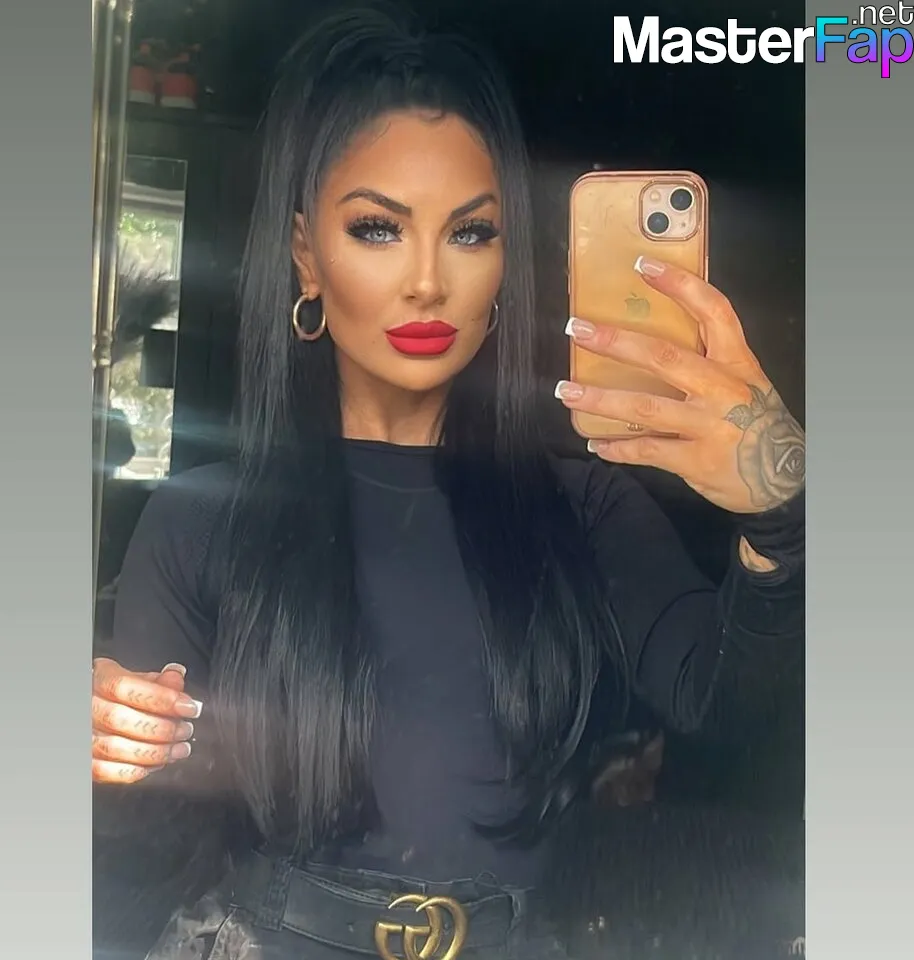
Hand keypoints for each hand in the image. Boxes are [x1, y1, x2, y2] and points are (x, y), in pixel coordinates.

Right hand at [92, 658, 201, 783]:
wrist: (94, 708)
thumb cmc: (119, 693)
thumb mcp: (139, 679)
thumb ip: (160, 680)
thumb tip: (176, 678)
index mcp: (99, 679)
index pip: (125, 687)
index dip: (161, 698)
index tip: (188, 707)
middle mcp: (86, 707)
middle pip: (120, 719)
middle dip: (161, 728)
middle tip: (185, 730)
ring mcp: (82, 736)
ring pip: (114, 748)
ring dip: (154, 752)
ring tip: (178, 749)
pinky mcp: (85, 761)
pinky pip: (105, 771)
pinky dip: (135, 771)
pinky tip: (155, 764)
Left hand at [556, 256, 805, 515]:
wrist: (786, 476)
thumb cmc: (756, 422)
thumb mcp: (745, 382)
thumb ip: (708, 362)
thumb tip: (649, 341)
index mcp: (736, 362)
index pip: (712, 311)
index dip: (679, 285)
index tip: (642, 266)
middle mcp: (723, 389)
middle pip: (663, 357)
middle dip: (616, 342)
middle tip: (578, 330)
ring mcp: (709, 426)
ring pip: (645, 407)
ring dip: (600, 399)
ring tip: (566, 392)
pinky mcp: (696, 461)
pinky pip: (647, 451)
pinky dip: (617, 448)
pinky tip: (595, 444)